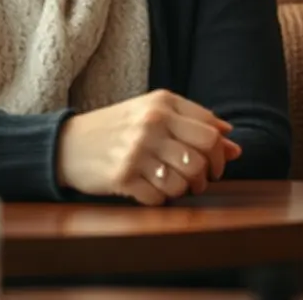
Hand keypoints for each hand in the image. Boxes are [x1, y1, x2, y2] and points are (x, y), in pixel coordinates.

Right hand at [56, 89, 241, 205]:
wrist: (69, 144)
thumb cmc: (119, 127)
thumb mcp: (155, 112)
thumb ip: (195, 123)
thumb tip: (234, 145)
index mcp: (163, 103)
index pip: (211, 133)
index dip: (221, 154)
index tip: (215, 164)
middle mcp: (152, 123)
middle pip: (202, 158)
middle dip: (207, 175)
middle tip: (199, 180)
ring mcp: (137, 150)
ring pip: (184, 181)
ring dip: (185, 189)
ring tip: (175, 185)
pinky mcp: (123, 177)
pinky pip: (160, 198)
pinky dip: (161, 199)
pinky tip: (151, 190)